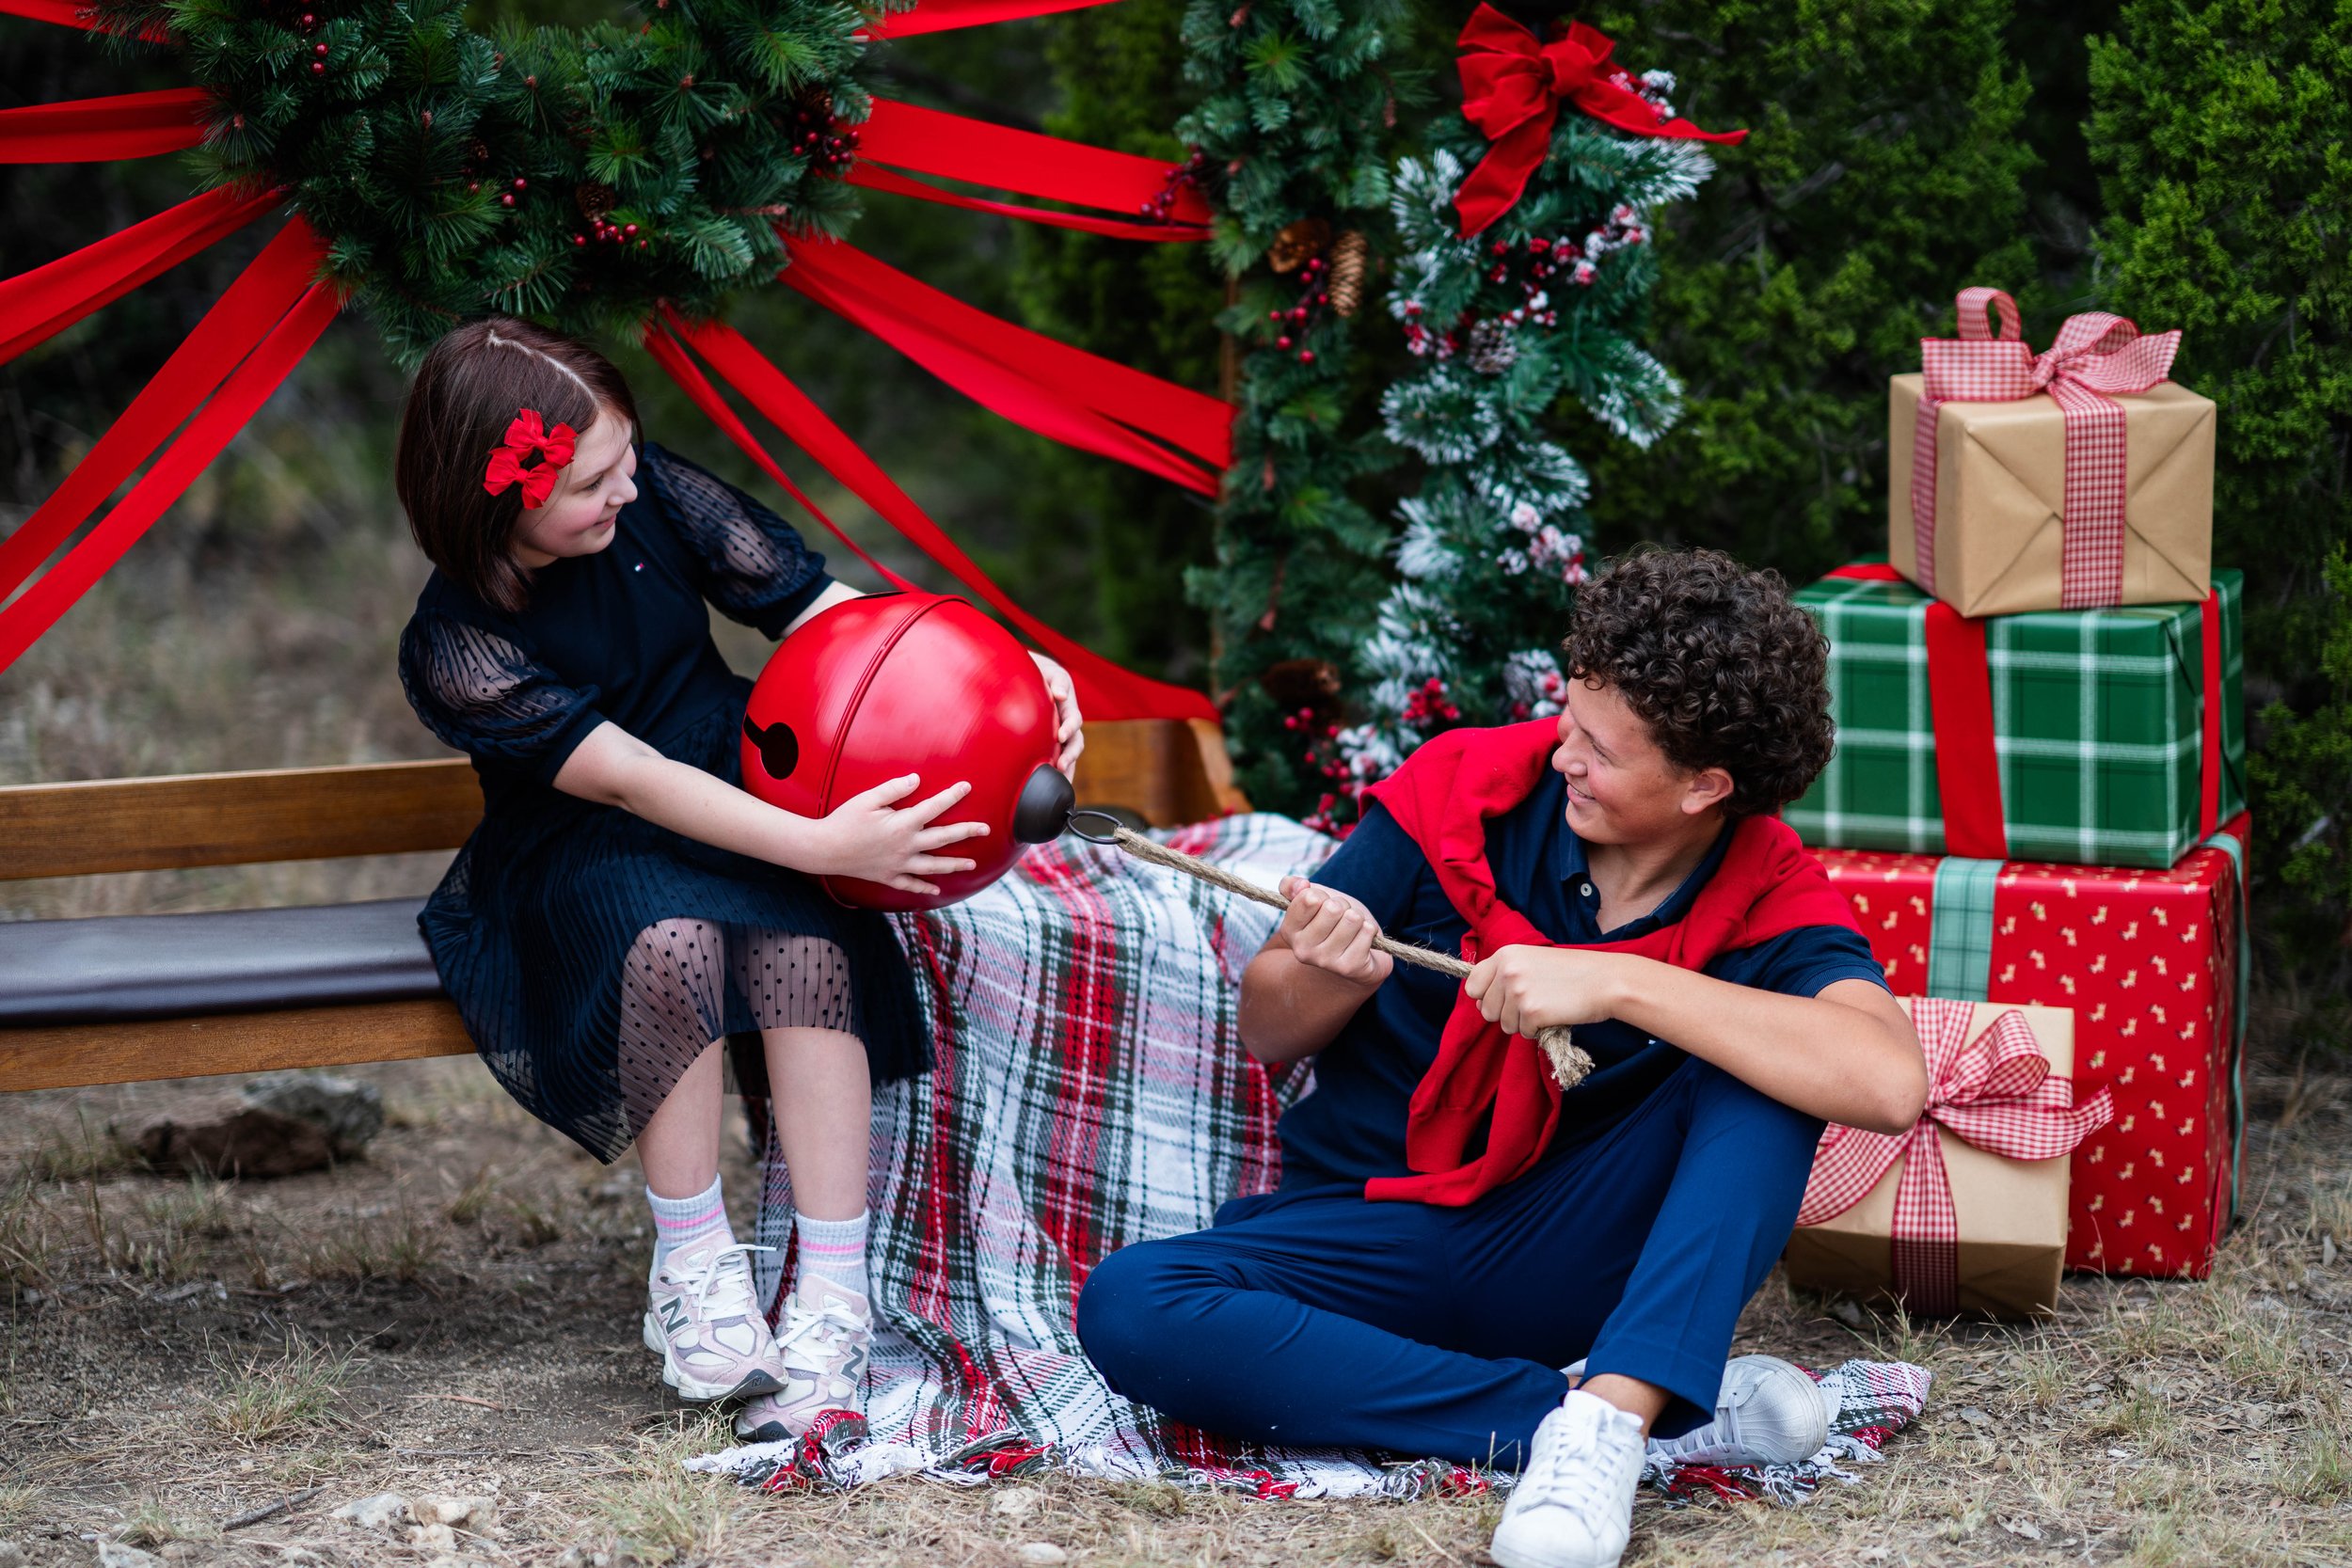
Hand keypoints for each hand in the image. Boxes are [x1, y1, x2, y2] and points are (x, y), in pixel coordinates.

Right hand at [799, 774, 988, 896]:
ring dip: (954, 865)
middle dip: (967, 832)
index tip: (967, 786)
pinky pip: (910, 885)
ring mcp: (899, 864)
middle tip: (986, 829)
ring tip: (972, 864)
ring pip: (933, 866)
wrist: (824, 849)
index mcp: (902, 824)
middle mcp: (905, 846)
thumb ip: (894, 789)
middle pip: (943, 838)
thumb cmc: (844, 820)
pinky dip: (925, 888)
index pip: (934, 807)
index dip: (952, 796)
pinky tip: (937, 890)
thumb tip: (917, 780)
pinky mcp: (888, 877)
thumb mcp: (868, 799)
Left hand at [1031, 652, 1083, 774]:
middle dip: (1070, 755)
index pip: (1074, 721)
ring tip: (1060, 781)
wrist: (1031, 679)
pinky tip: (1052, 786)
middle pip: (1076, 743)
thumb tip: (1061, 696)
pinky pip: (1057, 759)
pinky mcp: (1051, 744)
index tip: (1061, 736)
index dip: (1070, 728)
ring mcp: (1061, 736)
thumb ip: (1058, 682)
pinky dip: (1058, 773)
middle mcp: (1068, 725)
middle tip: (1061, 765)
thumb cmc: (1042, 674)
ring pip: (1068, 755)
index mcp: (1069, 708)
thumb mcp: (1052, 673)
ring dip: (1067, 768)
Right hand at [1274, 875, 1392, 988]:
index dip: (1322, 895)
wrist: (1355, 955)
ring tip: (1351, 929)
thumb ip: (1293, 886)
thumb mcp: (1313, 899)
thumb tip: (1301, 884)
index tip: (1322, 906)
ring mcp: (1325, 961)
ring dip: (1357, 918)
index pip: (1309, 898)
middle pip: (1333, 908)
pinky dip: (1369, 930)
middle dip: (1342, 906)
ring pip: (1352, 918)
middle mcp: (1302, 950)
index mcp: (1289, 931)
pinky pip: (1367, 931)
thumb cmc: (1333, 922)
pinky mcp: (1348, 967)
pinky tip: (1362, 940)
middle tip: (1340, 918)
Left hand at [1464, 946, 1629, 1038]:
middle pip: (1486, 1010)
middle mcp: (1507, 971)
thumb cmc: (1572, 972)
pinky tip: (1555, 1014)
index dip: (1486, 997)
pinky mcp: (1532, 1012)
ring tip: (1547, 1007)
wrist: (1605, 980)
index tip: (1503, 999)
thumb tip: (1481, 1003)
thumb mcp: (1532, 960)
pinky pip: (1524, 1033)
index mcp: (1505, 954)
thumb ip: (1505, 975)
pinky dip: (1538, 1030)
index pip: (1472, 985)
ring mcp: (1518, 992)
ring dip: (1523, 1023)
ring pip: (1504, 1024)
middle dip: (1506, 1013)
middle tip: (1532, 1004)